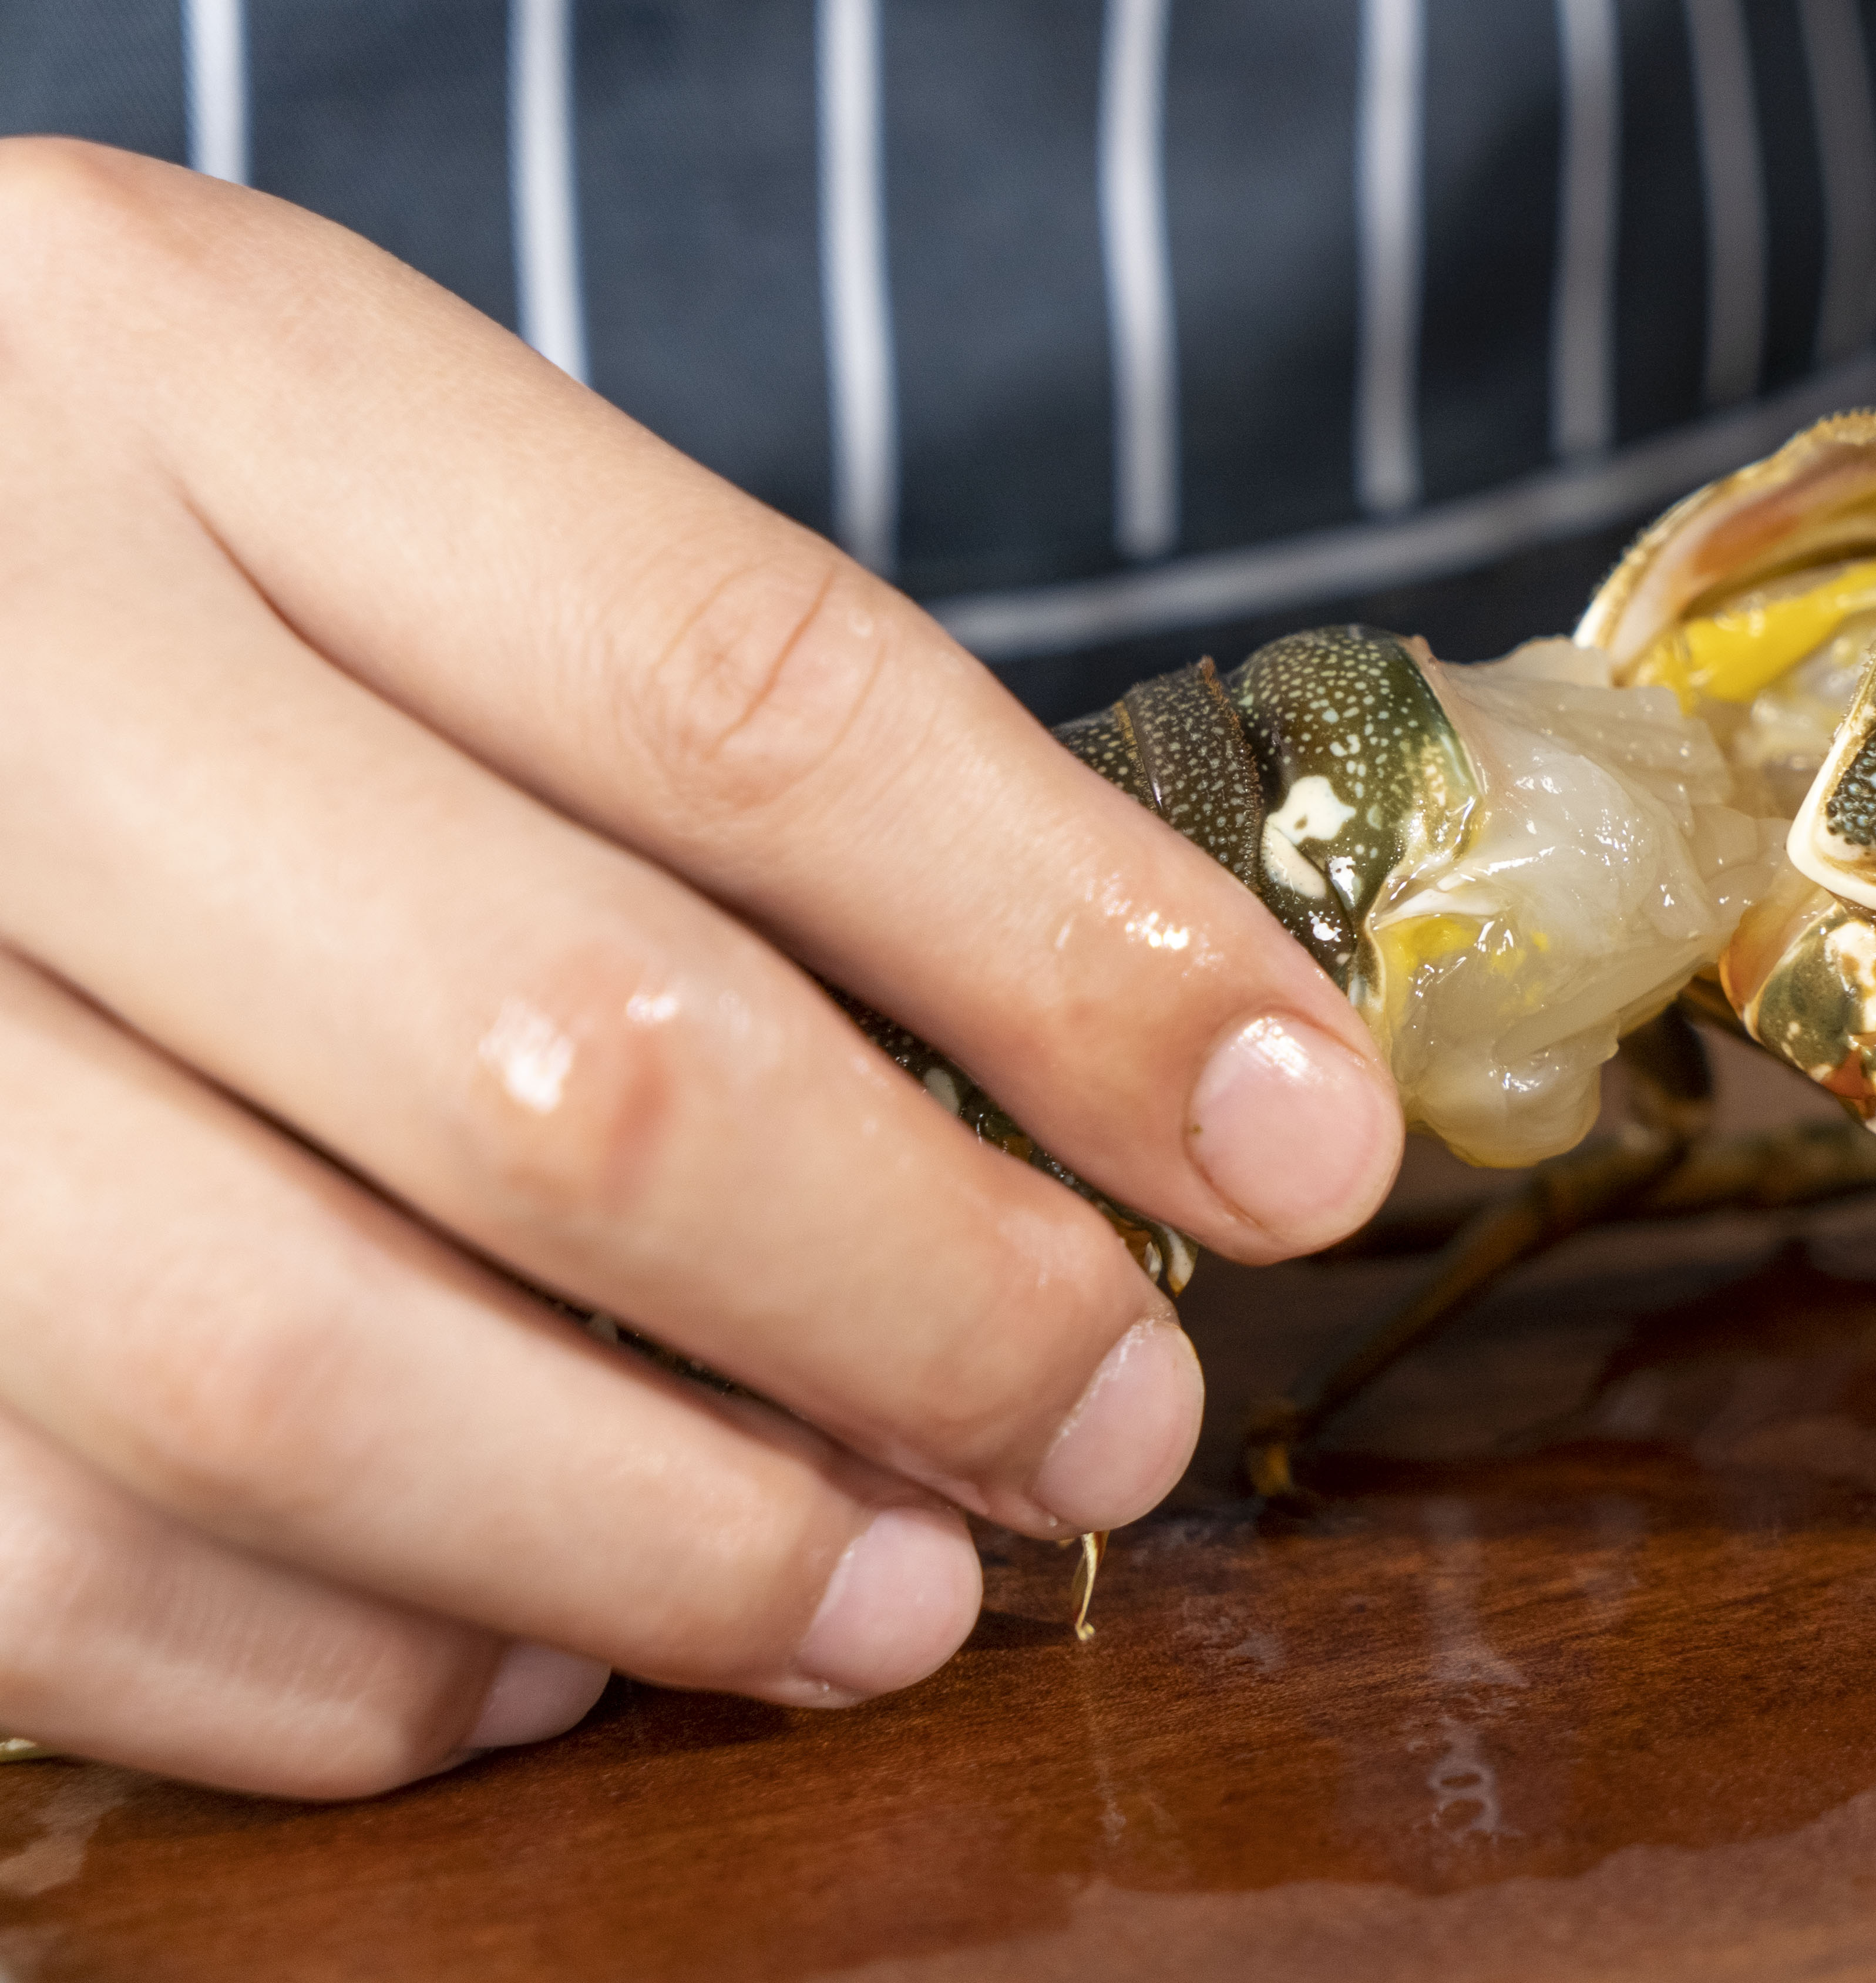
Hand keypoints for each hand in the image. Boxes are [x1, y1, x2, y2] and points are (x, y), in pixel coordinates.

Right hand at [0, 142, 1401, 1794]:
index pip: (745, 695)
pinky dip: (366, 1662)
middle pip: (567, 1059)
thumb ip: (717, 767)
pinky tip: (542, 1636)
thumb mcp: (376, 522)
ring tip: (888, 1594)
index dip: (1080, 957)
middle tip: (1104, 1424)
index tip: (1301, 1139)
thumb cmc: (118, 592)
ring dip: (673, 1543)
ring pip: (293, 1373)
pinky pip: (65, 1575)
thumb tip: (1180, 1091)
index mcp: (180, 379)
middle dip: (923, 1301)